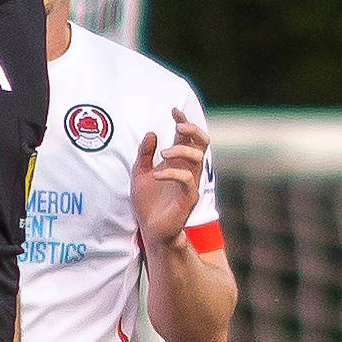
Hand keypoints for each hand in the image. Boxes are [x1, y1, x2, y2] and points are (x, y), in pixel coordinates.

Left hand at [132, 108, 209, 248]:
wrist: (151, 230)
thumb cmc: (147, 203)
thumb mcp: (139, 173)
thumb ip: (144, 154)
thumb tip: (152, 133)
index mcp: (178, 163)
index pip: (188, 137)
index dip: (183, 122)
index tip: (174, 111)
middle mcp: (187, 170)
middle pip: (202, 143)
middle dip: (193, 130)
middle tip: (179, 126)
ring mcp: (190, 184)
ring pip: (197, 158)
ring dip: (181, 150)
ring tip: (163, 154)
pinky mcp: (188, 198)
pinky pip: (187, 179)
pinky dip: (172, 173)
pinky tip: (155, 175)